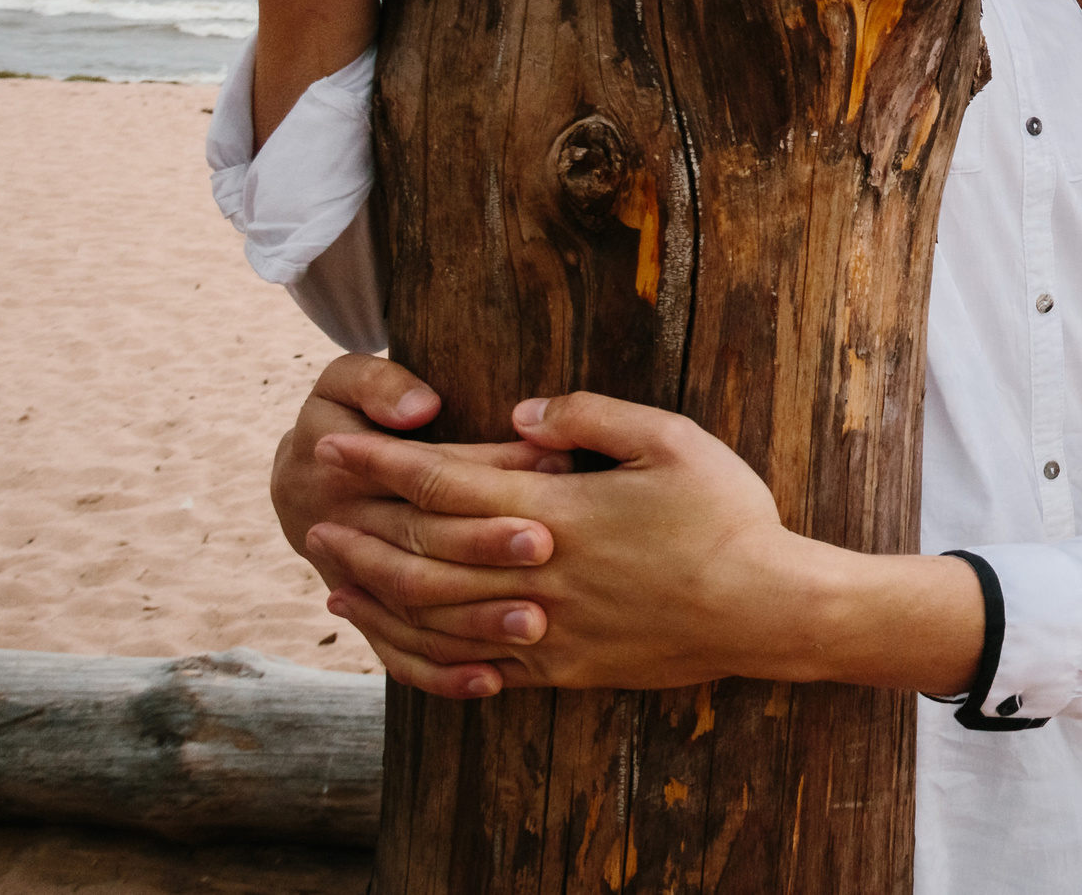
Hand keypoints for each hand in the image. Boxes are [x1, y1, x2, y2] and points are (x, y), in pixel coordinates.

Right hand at [272, 354, 568, 696]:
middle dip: (486, 547)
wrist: (305, 477)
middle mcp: (347, 535)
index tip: (556, 464)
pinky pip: (403, 657)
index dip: (493, 470)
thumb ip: (379, 386)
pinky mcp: (376, 617)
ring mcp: (358, 585)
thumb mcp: (345, 385)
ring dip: (474, 621)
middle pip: (425, 546)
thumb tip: (419, 409)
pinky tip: (494, 681)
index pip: (431, 476)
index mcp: (343, 476)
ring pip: (417, 613)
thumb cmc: (348, 416)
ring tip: (537, 624)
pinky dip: (443, 673)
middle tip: (547, 548)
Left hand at [308, 392, 982, 698]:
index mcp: (559, 510)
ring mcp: (547, 630)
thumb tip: (519, 413)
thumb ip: (590, 415)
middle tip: (313, 513)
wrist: (769, 610)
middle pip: (423, 554)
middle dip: (363, 530)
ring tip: (333, 578)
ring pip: (436, 617)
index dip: (385, 463)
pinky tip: (399, 639)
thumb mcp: (673, 439)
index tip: (337, 444)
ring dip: (377, 595)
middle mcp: (538, 574)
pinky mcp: (564, 669)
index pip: (446, 483)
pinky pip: (474, 666)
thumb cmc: (729, 516)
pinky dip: (424, 652)